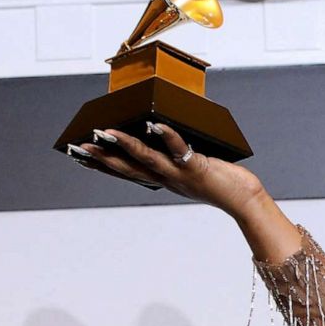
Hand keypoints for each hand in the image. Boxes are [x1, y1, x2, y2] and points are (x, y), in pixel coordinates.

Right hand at [70, 122, 265, 218]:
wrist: (244, 201)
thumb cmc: (220, 182)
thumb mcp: (189, 169)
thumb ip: (173, 155)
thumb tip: (157, 131)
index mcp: (162, 180)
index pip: (127, 173)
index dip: (103, 165)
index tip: (81, 155)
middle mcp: (167, 180)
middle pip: (129, 169)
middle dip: (103, 157)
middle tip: (80, 146)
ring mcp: (180, 175)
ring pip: (147, 160)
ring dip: (126, 146)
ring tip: (107, 132)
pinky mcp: (196, 168)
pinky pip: (178, 149)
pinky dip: (167, 135)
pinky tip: (156, 124)